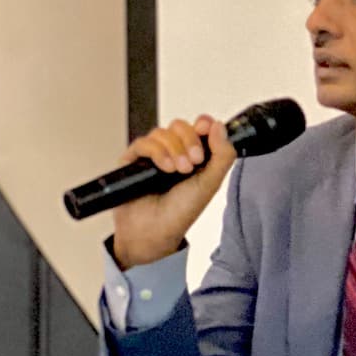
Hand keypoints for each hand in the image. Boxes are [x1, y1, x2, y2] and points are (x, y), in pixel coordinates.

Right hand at [110, 115, 235, 268]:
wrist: (154, 231)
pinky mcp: (133, 161)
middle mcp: (174, 152)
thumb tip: (220, 126)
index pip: (198, 127)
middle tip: (195, 161)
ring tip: (179, 171)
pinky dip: (157, 152)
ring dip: (174, 149)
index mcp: (195, 155)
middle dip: (190, 140)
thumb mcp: (211, 183)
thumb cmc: (181, 212)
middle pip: (180, 126)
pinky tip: (166, 168)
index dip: (203, 124)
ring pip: (162, 132)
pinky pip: (143, 143)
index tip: (206, 128)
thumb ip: (222, 154)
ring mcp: (153, 156)